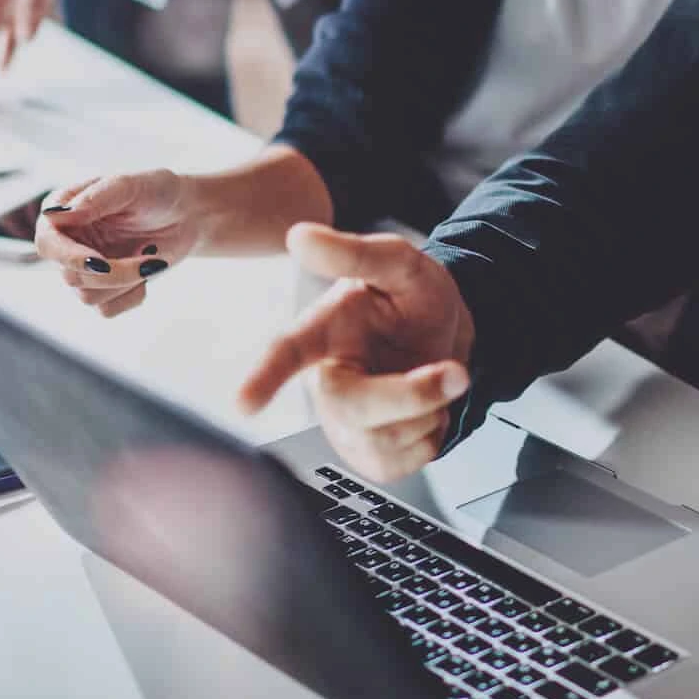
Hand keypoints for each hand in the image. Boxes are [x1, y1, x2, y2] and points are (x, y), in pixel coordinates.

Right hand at [36, 170, 202, 318]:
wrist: (186, 214)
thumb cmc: (156, 192)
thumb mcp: (130, 185)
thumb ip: (96, 198)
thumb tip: (54, 215)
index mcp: (62, 212)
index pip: (48, 243)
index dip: (70, 257)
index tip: (101, 262)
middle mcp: (67, 242)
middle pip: (71, 277)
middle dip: (114, 273)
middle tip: (150, 257)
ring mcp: (84, 267)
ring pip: (88, 296)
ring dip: (127, 281)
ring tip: (151, 256)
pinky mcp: (104, 287)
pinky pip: (107, 309)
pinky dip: (133, 296)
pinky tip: (147, 272)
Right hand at [236, 224, 474, 481]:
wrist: (450, 337)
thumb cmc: (415, 301)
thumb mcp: (400, 265)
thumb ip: (356, 252)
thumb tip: (301, 237)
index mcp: (323, 332)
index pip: (287, 353)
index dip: (264, 377)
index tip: (244, 403)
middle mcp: (328, 382)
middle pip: (351, 406)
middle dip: (411, 393)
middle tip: (455, 372)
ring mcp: (346, 425)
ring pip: (383, 439)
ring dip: (429, 409)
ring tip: (431, 379)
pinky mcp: (371, 456)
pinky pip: (407, 461)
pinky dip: (433, 434)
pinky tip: (425, 410)